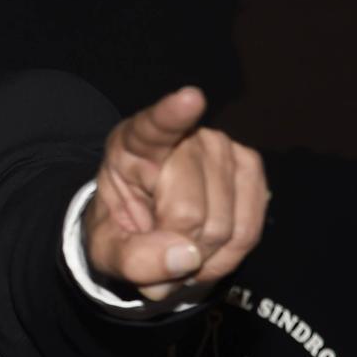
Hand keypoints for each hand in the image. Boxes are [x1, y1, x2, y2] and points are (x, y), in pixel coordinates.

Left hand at [85, 87, 268, 300]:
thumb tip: (185, 258)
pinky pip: (248, 232)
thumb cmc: (122, 227)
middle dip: (174, 248)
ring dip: (200, 257)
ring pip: (223, 228)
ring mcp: (223, 149)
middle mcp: (185, 137)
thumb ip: (131, 258)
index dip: (172, 115)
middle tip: (157, 246)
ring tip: (177, 245)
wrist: (148, 226)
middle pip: (189, 213)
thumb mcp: (105, 249)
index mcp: (133, 144)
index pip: (155, 127)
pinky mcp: (250, 169)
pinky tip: (204, 249)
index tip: (189, 97)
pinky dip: (225, 256)